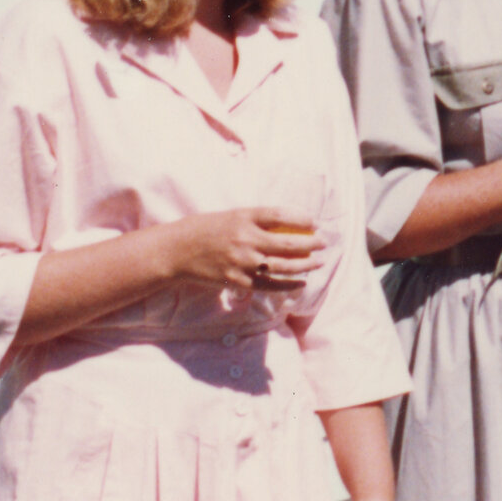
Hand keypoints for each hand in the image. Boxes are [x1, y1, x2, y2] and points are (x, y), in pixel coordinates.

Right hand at [163, 208, 322, 292]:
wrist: (177, 250)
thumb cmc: (208, 229)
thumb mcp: (233, 216)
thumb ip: (258, 220)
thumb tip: (291, 223)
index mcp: (244, 217)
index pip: (280, 215)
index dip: (302, 218)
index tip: (315, 222)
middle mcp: (244, 238)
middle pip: (287, 243)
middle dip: (311, 244)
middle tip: (324, 243)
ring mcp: (241, 261)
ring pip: (282, 266)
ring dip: (305, 265)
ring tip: (318, 262)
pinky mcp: (236, 280)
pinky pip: (268, 285)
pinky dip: (287, 285)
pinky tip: (300, 283)